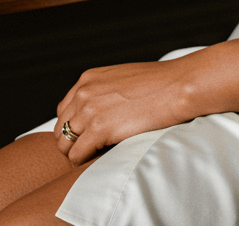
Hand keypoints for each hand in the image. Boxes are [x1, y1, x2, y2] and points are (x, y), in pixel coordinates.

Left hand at [52, 37, 238, 165]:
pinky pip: (76, 154)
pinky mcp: (98, 128)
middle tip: (89, 150)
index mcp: (88, 78)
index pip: (64, 109)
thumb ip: (103, 93)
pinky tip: (98, 157)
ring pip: (64, 143)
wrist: (177, 86)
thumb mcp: (122, 80)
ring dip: (76, 152)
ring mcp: (89, 110)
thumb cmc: (158, 84)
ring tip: (94, 155)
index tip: (87, 136)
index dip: (74, 126)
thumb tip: (97, 112)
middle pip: (61, 127)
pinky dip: (82, 160)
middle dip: (72, 140)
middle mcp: (84, 92)